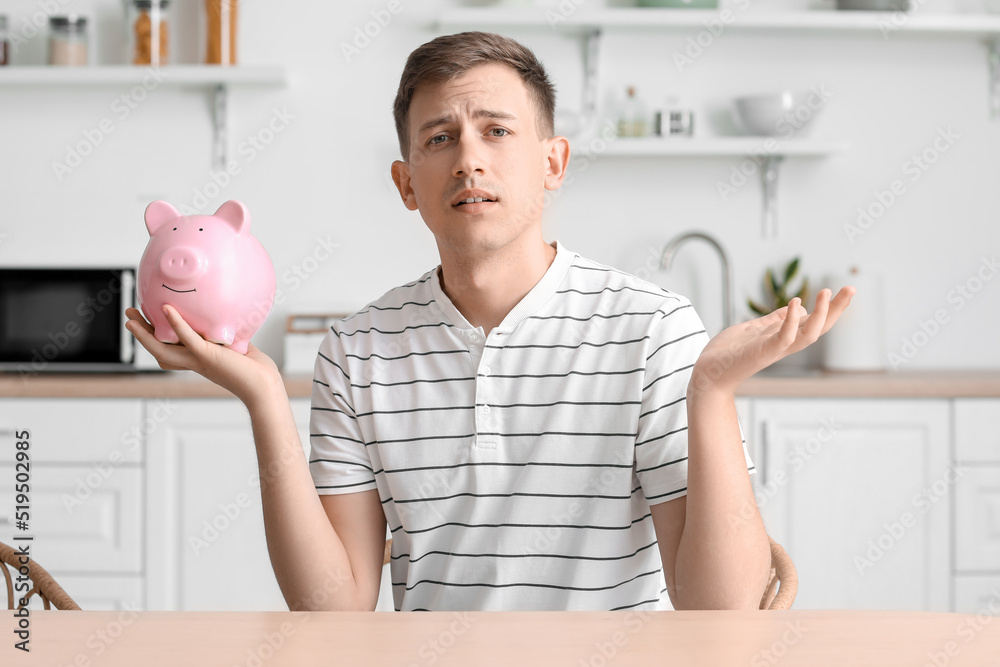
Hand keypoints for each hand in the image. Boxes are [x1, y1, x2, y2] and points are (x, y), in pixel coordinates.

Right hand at [125, 305, 282, 404]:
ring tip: (131, 318)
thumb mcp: (238, 345)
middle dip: (141, 335)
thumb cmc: (256, 370)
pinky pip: (188, 339)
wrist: (264, 386)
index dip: (155, 338)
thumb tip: (229, 314)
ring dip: (145, 335)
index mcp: (198, 360)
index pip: (170, 349)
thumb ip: (229, 332)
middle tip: (128, 315)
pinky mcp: (208, 356)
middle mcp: (194, 362)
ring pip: (163, 349)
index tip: (146, 321)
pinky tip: (167, 309)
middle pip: (158, 350)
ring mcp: (199, 360)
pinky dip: (177, 324)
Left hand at [689, 286, 856, 395]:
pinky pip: (782, 338)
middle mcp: (784, 345)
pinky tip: (794, 303)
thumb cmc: (728, 353)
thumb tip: (795, 308)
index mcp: (783, 337)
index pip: (814, 322)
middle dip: (836, 309)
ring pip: (808, 335)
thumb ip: (773, 320)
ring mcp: (774, 349)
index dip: (831, 308)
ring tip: (826, 292)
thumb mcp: (753, 330)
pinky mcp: (761, 353)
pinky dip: (789, 321)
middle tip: (852, 288)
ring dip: (820, 315)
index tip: (844, 290)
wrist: (708, 373)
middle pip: (819, 328)